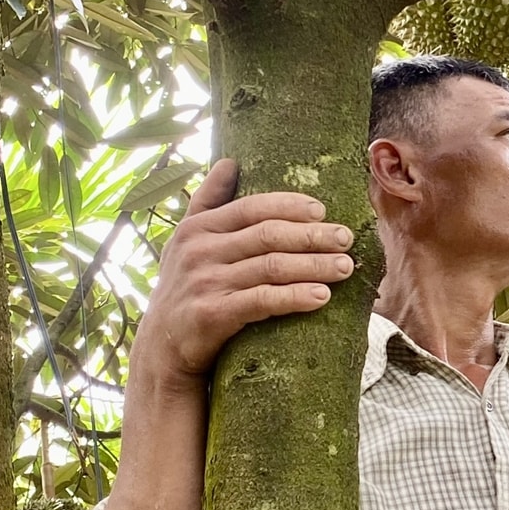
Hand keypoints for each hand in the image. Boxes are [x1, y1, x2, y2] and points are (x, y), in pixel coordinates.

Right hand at [131, 159, 356, 380]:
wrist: (163, 347)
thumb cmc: (186, 287)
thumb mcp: (187, 241)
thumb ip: (208, 201)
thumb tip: (228, 162)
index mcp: (198, 228)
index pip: (252, 207)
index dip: (290, 206)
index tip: (322, 211)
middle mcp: (199, 251)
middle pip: (269, 235)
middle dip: (313, 236)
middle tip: (346, 239)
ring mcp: (205, 283)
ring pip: (272, 267)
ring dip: (315, 265)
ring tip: (345, 267)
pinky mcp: (212, 314)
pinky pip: (263, 300)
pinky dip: (296, 297)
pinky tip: (322, 296)